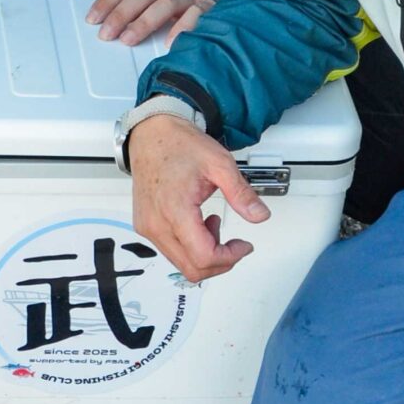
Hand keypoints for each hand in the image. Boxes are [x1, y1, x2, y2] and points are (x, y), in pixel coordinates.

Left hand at [86, 0, 210, 45]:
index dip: (109, 0)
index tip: (93, 18)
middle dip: (121, 14)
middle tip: (107, 33)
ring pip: (164, 5)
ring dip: (144, 22)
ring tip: (128, 38)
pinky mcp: (209, 6)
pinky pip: (195, 16)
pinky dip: (182, 28)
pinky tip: (169, 42)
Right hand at [128, 110, 269, 283]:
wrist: (152, 134)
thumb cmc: (179, 145)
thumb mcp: (220, 164)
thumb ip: (241, 194)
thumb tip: (259, 215)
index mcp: (175, 210)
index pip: (203, 257)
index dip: (230, 258)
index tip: (244, 246)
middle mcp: (157, 224)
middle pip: (191, 269)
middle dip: (220, 262)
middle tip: (234, 245)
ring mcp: (148, 227)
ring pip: (181, 263)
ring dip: (204, 254)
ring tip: (214, 225)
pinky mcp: (144, 225)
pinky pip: (170, 250)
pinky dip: (190, 246)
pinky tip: (199, 223)